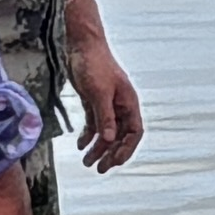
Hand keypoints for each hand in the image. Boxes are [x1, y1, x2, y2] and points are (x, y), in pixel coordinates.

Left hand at [63, 0, 142, 171]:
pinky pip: (94, 124)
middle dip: (111, 153)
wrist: (81, 45)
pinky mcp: (93, 101)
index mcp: (129, 103)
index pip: (134, 132)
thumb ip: (105, 116)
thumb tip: (109, 139)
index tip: (114, 163)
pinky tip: (80, 145)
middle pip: (120, 136)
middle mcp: (120, 106)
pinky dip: (88, 135)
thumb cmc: (94, 64)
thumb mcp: (99, 92)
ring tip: (86, 162)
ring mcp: (107, 104)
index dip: (126, 149)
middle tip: (99, 169)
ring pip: (106, 132)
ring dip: (97, 148)